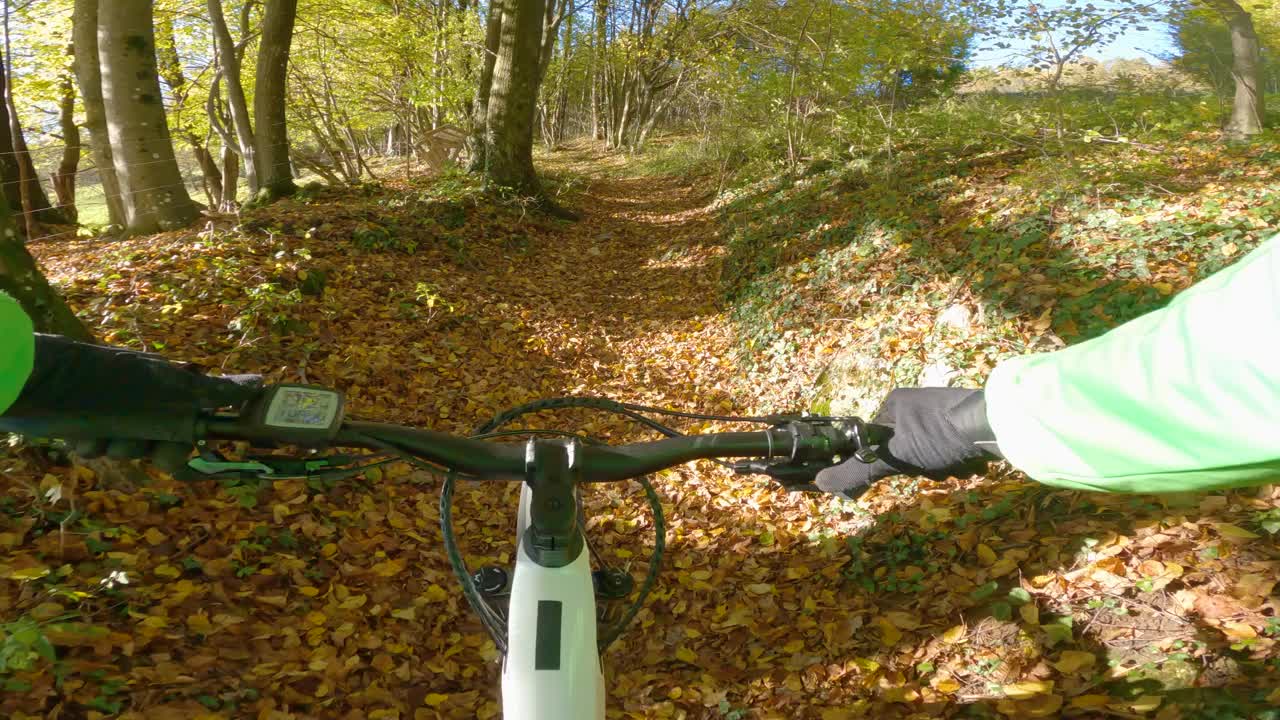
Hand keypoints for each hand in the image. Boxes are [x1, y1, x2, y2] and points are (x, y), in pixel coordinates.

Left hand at [1, 335, 261, 476]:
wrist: (35, 379)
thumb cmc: (106, 385)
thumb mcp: (165, 388)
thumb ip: (214, 392)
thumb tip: (262, 382)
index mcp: (170, 388)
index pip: (194, 427)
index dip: (186, 444)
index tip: (175, 450)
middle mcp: (147, 400)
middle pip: (162, 444)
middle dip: (145, 448)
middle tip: (131, 438)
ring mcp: (114, 411)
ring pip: (127, 447)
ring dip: (112, 445)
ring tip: (94, 428)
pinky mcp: (84, 421)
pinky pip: (96, 446)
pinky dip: (87, 443)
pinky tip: (75, 431)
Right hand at [814, 388, 999, 499]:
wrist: (996, 424)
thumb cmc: (941, 435)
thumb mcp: (897, 456)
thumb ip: (859, 471)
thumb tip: (820, 483)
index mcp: (895, 404)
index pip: (876, 442)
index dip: (890, 460)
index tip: (904, 466)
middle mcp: (916, 405)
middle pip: (904, 451)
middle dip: (922, 466)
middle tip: (935, 464)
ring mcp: (941, 413)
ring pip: (928, 455)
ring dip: (942, 467)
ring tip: (956, 462)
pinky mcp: (963, 424)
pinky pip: (950, 451)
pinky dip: (958, 462)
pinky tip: (969, 461)